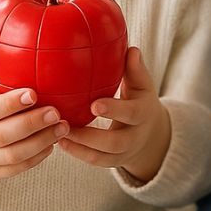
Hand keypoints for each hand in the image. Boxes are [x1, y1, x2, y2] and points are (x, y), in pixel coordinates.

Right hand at [0, 51, 69, 197]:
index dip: (10, 104)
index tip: (34, 92)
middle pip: (1, 136)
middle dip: (31, 124)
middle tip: (57, 112)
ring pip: (12, 157)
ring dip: (40, 142)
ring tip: (64, 127)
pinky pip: (16, 170)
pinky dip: (37, 158)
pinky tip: (54, 143)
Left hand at [57, 46, 170, 182]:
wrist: (152, 130)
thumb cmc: (140, 98)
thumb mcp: (142, 84)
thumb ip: (136, 68)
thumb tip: (131, 50)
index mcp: (144, 113)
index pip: (132, 113)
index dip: (114, 111)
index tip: (94, 104)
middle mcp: (136, 135)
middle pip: (116, 142)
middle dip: (92, 137)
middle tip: (67, 125)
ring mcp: (125, 151)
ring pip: (103, 156)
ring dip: (80, 146)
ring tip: (59, 134)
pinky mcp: (114, 161)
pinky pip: (96, 161)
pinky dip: (78, 153)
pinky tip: (60, 142)